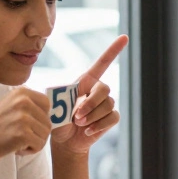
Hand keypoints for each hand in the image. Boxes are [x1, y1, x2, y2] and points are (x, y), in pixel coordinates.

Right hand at [0, 87, 51, 160]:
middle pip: (48, 121)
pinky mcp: (23, 134)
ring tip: (17, 140)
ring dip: (34, 142)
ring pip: (46, 134)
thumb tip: (56, 108)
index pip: (47, 104)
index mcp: (21, 92)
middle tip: (19, 135)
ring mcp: (23, 117)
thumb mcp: (11, 105)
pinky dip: (31, 150)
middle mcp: (23, 101)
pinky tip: (16, 148)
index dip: (40, 117)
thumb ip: (30, 104)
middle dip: (37, 133)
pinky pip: (40, 145)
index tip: (26, 123)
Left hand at [52, 35, 126, 153]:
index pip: (101, 63)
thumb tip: (67, 96)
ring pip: (108, 105)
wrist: (65, 140)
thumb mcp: (53, 107)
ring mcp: (106, 104)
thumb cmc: (57, 120)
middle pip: (104, 89)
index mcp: (85, 82)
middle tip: (77, 116)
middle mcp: (97, 90)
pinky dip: (99, 125)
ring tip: (79, 124)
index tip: (125, 38)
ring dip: (92, 117)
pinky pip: (112, 117)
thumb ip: (59, 99)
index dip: (113, 50)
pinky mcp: (110, 118)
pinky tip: (88, 131)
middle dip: (91, 103)